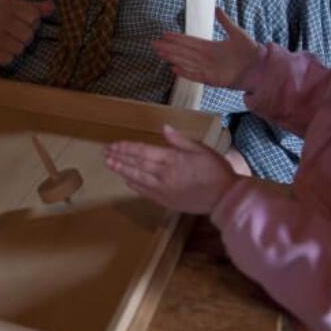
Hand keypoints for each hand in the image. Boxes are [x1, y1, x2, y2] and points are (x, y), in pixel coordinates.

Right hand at [0, 0, 53, 65]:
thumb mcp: (14, 6)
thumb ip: (34, 7)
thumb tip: (52, 6)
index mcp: (7, 5)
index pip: (34, 17)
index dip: (32, 21)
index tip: (23, 21)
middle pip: (28, 35)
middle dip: (24, 36)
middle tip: (13, 32)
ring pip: (19, 49)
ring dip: (15, 47)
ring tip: (6, 40)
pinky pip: (8, 59)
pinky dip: (6, 56)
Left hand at [104, 125, 239, 213]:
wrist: (225, 198)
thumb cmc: (216, 171)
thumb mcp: (201, 149)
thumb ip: (180, 140)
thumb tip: (164, 128)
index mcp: (171, 159)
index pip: (142, 152)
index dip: (126, 148)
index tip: (113, 145)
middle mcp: (163, 175)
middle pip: (136, 164)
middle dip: (119, 158)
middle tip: (105, 153)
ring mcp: (163, 190)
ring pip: (137, 178)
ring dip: (122, 170)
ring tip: (110, 164)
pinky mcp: (166, 202)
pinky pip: (145, 192)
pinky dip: (134, 185)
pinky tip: (126, 180)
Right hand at [152, 8, 259, 89]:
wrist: (259, 67)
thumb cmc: (249, 51)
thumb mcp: (236, 33)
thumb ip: (225, 22)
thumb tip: (216, 8)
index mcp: (210, 47)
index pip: (189, 42)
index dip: (177, 38)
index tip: (164, 34)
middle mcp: (206, 58)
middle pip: (183, 51)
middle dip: (169, 47)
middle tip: (153, 44)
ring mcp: (207, 68)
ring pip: (185, 62)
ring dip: (173, 58)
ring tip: (160, 53)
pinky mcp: (212, 79)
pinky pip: (195, 75)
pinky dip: (185, 72)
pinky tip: (174, 68)